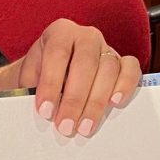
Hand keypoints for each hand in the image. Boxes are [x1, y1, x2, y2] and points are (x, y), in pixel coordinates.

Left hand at [0, 19, 141, 137]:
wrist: (49, 74)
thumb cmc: (38, 76)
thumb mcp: (28, 78)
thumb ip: (33, 90)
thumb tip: (43, 112)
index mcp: (59, 32)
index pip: (57, 53)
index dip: (51, 82)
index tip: (45, 111)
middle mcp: (85, 36)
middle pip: (86, 62)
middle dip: (75, 99)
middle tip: (65, 126)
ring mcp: (106, 47)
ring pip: (109, 68)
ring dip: (96, 101)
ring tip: (85, 127)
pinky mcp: (122, 62)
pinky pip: (130, 69)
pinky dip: (126, 85)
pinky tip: (114, 104)